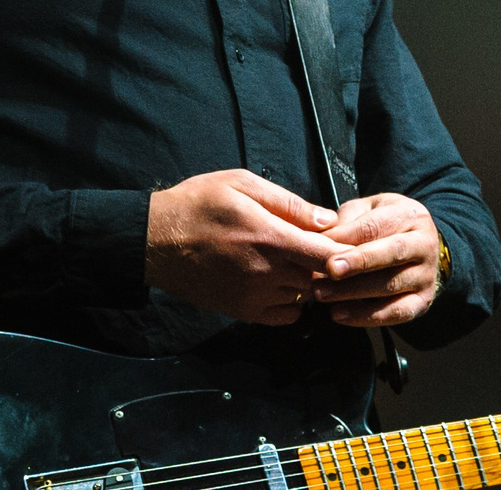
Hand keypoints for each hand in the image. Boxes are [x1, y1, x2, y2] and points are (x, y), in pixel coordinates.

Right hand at [146, 169, 351, 325]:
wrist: (155, 241)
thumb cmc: (197, 204)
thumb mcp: (240, 184)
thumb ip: (287, 202)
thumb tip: (327, 220)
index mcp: (270, 237)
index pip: (328, 255)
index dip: (344, 250)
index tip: (345, 241)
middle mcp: (267, 272)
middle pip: (320, 277)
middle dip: (324, 263)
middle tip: (315, 246)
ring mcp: (255, 296)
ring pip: (305, 296)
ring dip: (307, 280)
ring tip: (294, 261)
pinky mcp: (244, 311)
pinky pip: (286, 315)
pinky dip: (291, 301)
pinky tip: (279, 281)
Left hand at [310, 193, 442, 328]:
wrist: (417, 246)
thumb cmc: (382, 224)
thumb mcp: (366, 210)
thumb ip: (346, 221)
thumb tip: (321, 238)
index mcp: (409, 215)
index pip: (375, 226)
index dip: (346, 236)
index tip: (320, 245)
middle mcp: (424, 244)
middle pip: (391, 253)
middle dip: (359, 262)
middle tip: (330, 270)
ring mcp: (427, 275)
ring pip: (391, 285)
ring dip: (353, 292)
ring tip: (322, 294)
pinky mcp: (424, 301)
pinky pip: (397, 312)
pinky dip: (367, 316)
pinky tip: (340, 314)